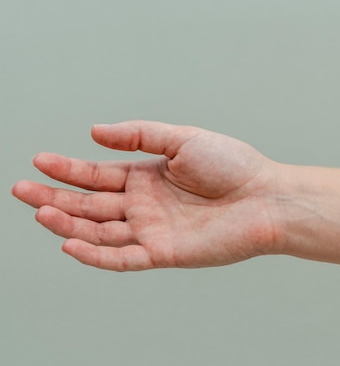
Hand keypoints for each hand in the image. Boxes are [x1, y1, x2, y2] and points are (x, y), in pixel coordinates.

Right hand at [12, 121, 283, 270]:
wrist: (266, 197)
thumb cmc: (232, 165)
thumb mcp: (183, 139)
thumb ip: (140, 135)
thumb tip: (95, 131)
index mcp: (147, 176)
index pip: (97, 175)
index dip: (67, 169)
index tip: (39, 161)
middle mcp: (144, 204)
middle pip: (89, 204)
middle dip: (54, 198)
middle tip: (20, 190)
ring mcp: (152, 229)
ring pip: (99, 231)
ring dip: (68, 225)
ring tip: (39, 212)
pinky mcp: (164, 253)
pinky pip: (122, 258)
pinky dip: (95, 255)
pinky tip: (70, 245)